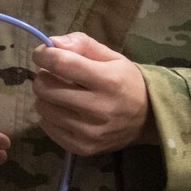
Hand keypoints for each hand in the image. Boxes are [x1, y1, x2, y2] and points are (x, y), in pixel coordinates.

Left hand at [31, 32, 151, 153]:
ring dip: (46, 97)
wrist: (149, 120)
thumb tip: (52, 43)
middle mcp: (99, 108)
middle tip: (54, 76)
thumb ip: (82, 44)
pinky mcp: (83, 148)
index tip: (42, 54)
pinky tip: (64, 111)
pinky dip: (49, 116)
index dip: (44, 55)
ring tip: (61, 94)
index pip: (61, 63)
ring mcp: (90, 132)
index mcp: (108, 80)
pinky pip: (46, 126)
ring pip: (43, 107)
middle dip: (44, 76)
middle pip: (46, 87)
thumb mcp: (111, 57)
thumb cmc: (126, 82)